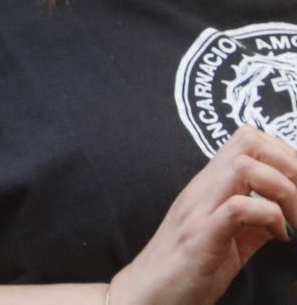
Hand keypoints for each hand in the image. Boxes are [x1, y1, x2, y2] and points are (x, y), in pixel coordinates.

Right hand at [110, 126, 296, 304]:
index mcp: (209, 186)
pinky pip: (238, 209)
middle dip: (289, 166)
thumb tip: (282, 214)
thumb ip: (252, 223)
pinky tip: (279, 237)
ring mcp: (198, 210)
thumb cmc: (186, 270)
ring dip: (282, 189)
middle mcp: (202, 189)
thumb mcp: (228, 241)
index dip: (284, 155)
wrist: (146, 295)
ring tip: (293, 219)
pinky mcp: (200, 238)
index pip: (248, 139)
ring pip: (244, 166)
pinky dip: (269, 217)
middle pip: (249, 141)